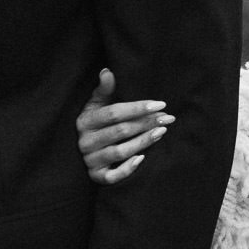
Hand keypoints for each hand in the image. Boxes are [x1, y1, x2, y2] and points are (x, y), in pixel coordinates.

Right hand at [77, 68, 171, 184]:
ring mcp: (90, 160)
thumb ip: (104, 89)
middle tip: (168, 118)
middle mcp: (85, 141)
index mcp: (85, 121)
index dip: (137, 108)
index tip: (160, 104)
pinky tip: (142, 158)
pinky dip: (127, 169)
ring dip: (143, 142)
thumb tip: (107, 71)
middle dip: (146, 123)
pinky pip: (112, 176)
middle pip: (120, 131)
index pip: (113, 113)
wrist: (80, 151)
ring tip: (162, 132)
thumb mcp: (96, 104)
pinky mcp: (96, 176)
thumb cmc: (96, 123)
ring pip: (119, 152)